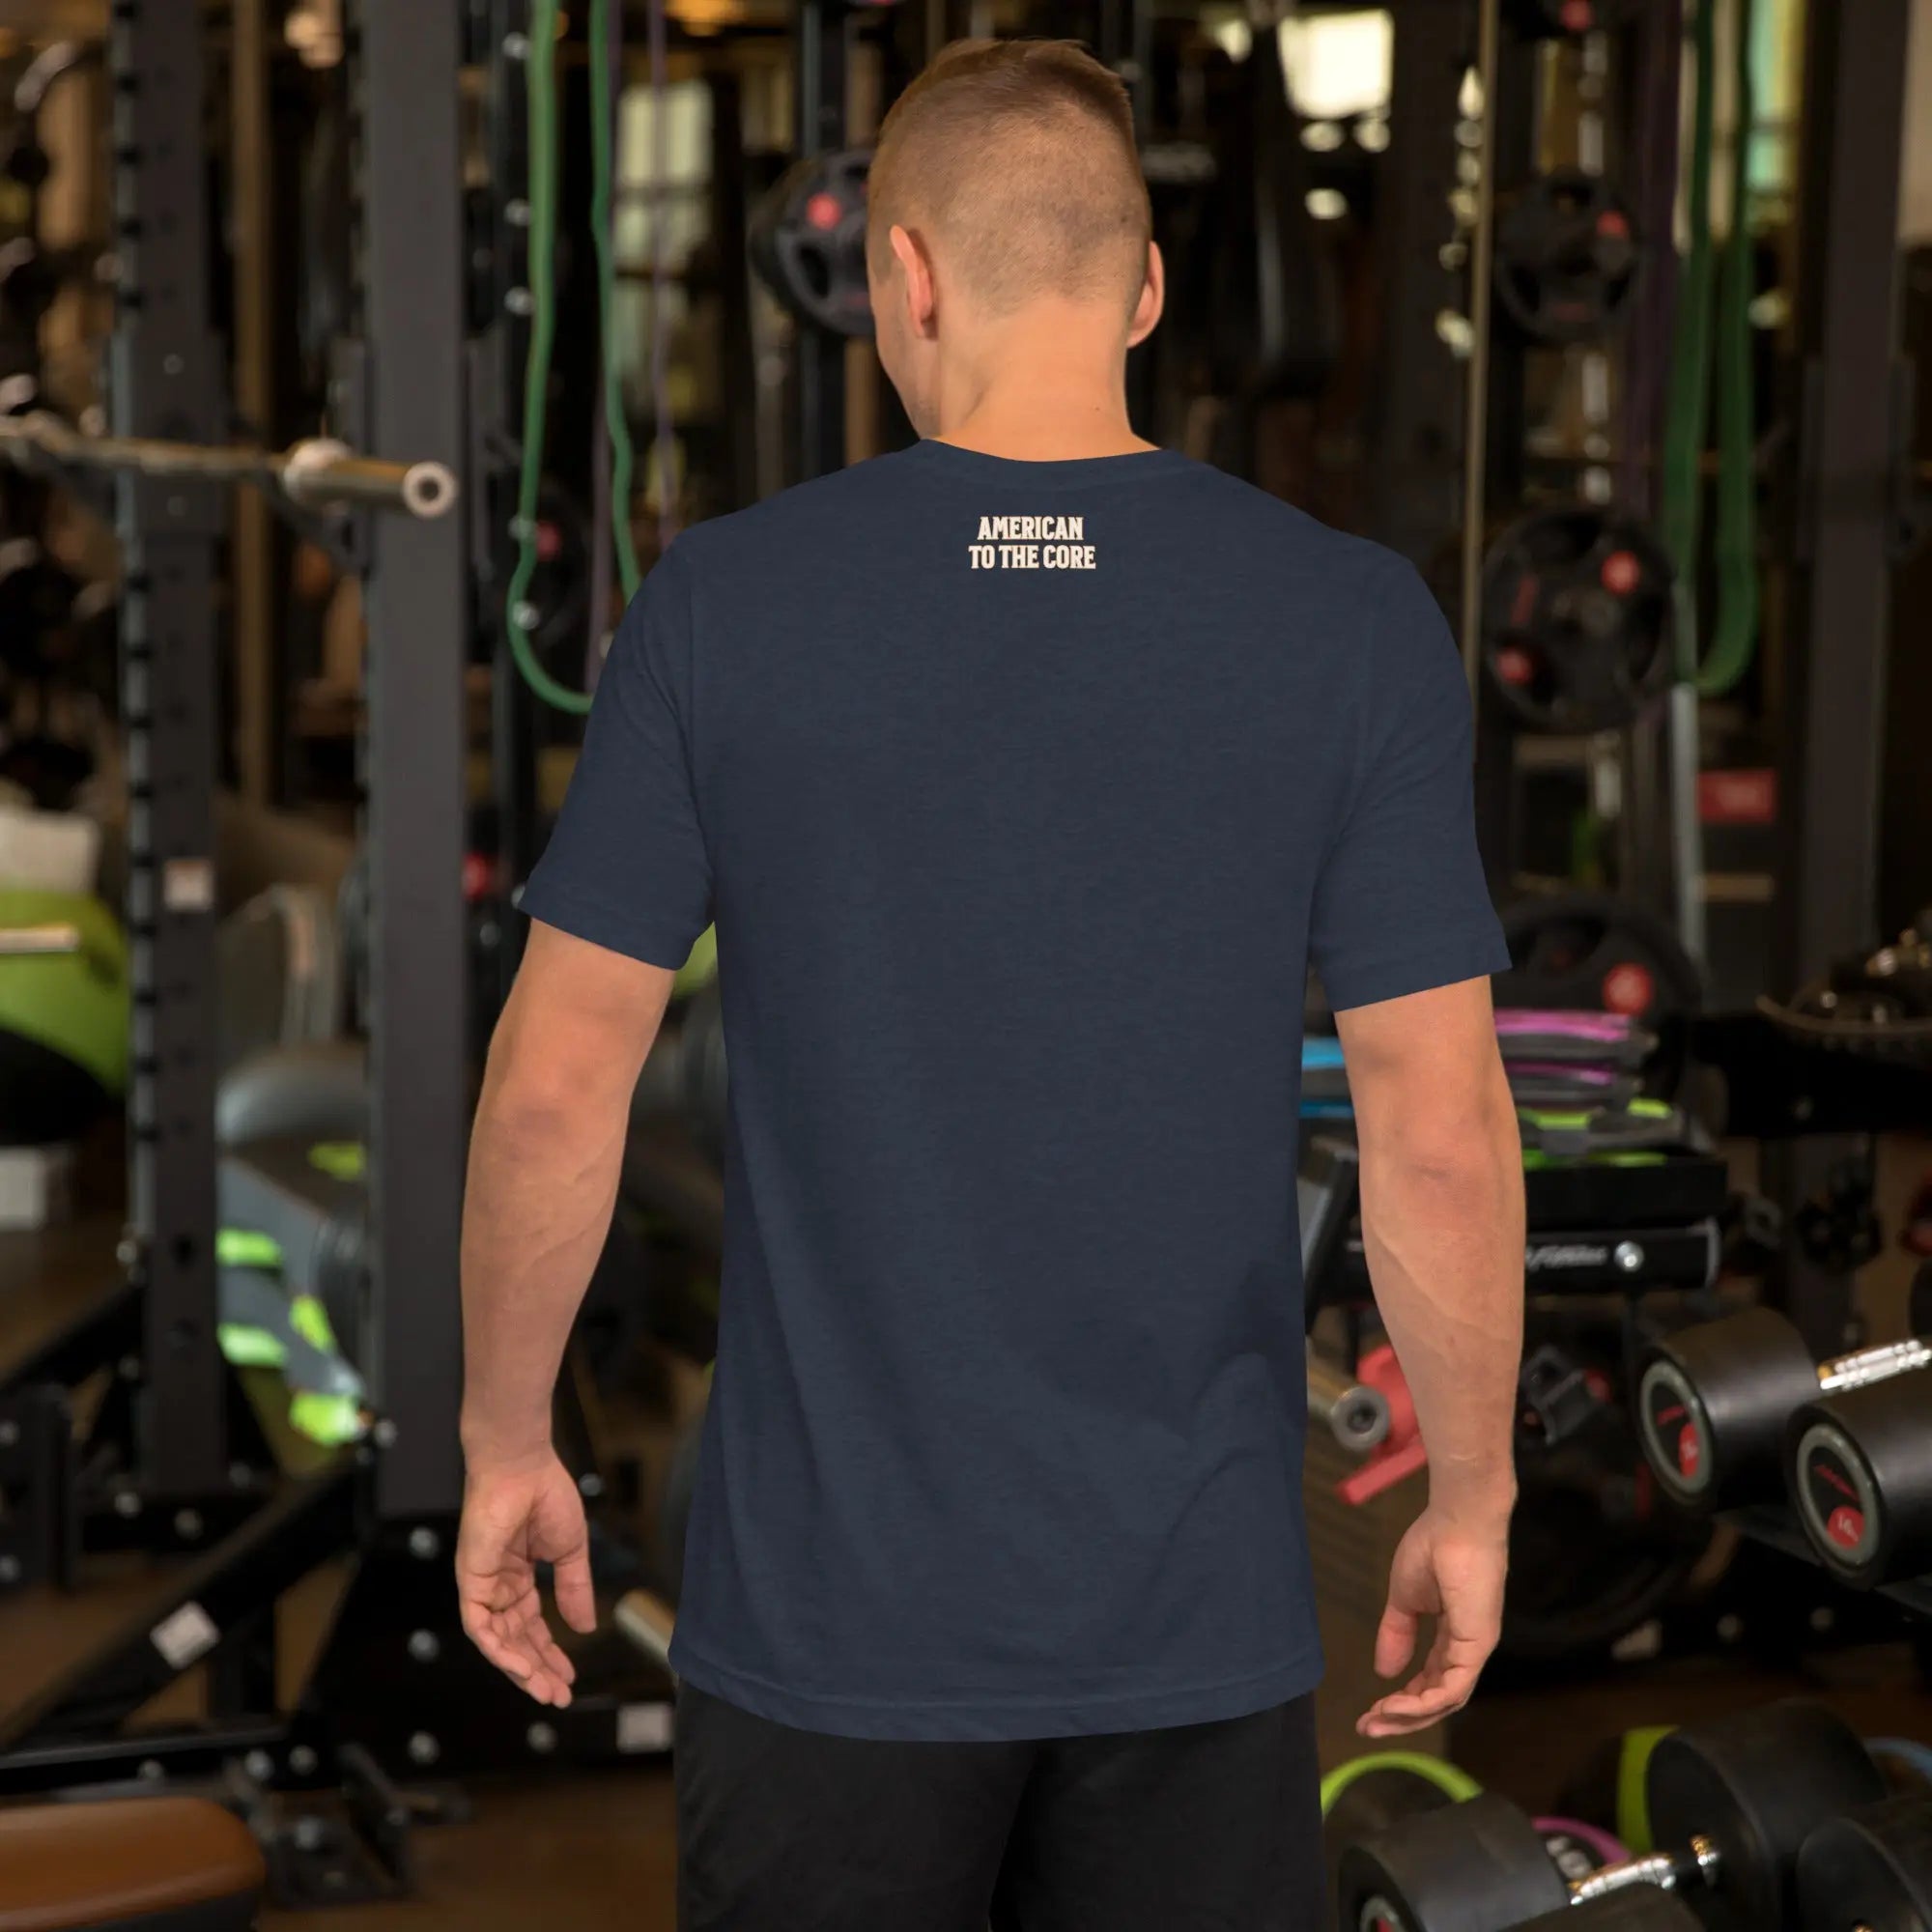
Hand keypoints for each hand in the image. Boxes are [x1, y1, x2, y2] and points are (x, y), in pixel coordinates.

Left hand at [456, 1449, 596, 1704]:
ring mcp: (482, 1585)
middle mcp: (497, 1586)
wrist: (522, 1465)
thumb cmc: (545, 1495)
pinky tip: (522, 1666)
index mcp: (519, 1576)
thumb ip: (575, 1589)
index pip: (531, 1626)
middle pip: (516, 1639)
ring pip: (497, 1641)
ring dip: (520, 1667)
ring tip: (544, 1690)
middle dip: (537, 1669)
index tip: (569, 1677)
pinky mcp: (470, 1580)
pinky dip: (499, 1649)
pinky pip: (480, 1626)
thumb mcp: (569, 1551)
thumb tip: (586, 1627)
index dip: (550, 1653)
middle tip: (558, 1695)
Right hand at [1358, 1503, 1508, 1737]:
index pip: (1430, 1681)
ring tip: (1375, 1719)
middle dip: (1402, 1718)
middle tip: (1366, 1728)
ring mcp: (1475, 1649)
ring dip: (1409, 1715)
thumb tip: (1384, 1672)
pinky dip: (1425, 1702)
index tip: (1369, 1711)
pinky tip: (1396, 1706)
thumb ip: (1396, 1634)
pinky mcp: (1477, 1644)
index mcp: (1454, 1637)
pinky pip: (1453, 1687)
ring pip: (1446, 1700)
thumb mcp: (1405, 1598)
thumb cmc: (1434, 1546)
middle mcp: (1467, 1649)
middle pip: (1438, 1699)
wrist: (1457, 1520)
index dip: (1401, 1699)